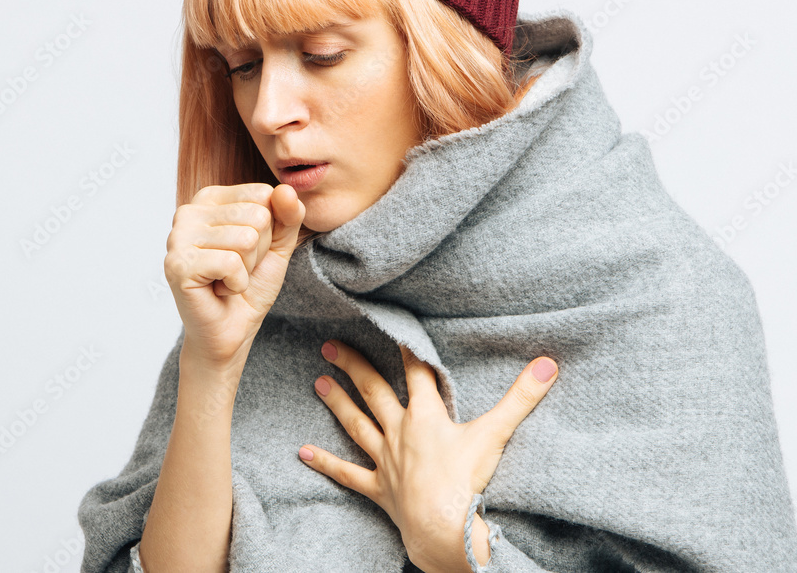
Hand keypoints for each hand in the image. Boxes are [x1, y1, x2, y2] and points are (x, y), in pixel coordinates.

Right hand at [164, 183, 304, 370]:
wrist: (231, 332)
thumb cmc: (249, 286)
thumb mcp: (278, 245)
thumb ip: (288, 215)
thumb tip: (285, 189)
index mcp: (209, 199)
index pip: (263, 194)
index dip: (269, 230)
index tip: (246, 252)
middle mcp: (188, 211)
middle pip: (257, 216)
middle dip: (258, 252)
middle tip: (237, 270)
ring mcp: (178, 237)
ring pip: (246, 239)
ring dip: (247, 269)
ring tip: (226, 280)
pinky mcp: (178, 264)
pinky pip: (232, 263)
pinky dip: (236, 284)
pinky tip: (219, 291)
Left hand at [297, 339, 558, 572]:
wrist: (444, 526)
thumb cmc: (467, 481)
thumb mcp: (496, 434)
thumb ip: (521, 398)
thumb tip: (548, 364)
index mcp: (426, 416)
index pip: (417, 372)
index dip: (408, 348)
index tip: (393, 325)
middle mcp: (399, 432)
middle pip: (374, 391)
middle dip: (354, 366)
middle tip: (329, 344)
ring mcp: (385, 460)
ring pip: (356, 425)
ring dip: (337, 403)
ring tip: (318, 382)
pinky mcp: (378, 488)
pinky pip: (347, 473)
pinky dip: (326, 463)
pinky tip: (302, 452)